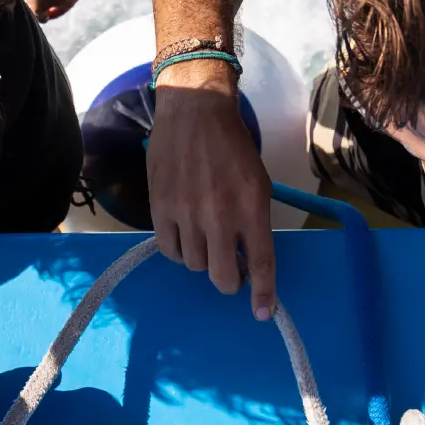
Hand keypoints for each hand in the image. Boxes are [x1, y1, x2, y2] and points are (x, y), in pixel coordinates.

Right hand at [148, 63, 277, 319]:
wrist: (194, 112)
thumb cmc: (233, 146)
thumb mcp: (258, 182)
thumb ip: (255, 221)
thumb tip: (249, 259)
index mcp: (252, 207)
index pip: (261, 263)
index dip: (264, 294)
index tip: (264, 312)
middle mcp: (220, 215)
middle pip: (224, 276)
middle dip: (231, 279)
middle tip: (232, 268)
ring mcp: (187, 213)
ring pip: (195, 265)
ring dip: (203, 260)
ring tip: (206, 239)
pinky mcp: (160, 208)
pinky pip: (169, 250)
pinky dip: (178, 250)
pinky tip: (184, 235)